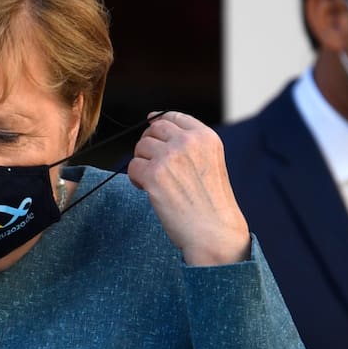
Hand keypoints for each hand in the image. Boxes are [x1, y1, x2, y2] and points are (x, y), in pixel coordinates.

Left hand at [126, 111, 250, 265]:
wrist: (215, 233)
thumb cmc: (212, 204)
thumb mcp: (211, 163)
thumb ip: (190, 145)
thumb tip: (154, 124)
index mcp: (206, 137)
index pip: (174, 116)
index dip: (158, 121)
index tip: (152, 127)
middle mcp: (188, 142)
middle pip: (153, 129)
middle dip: (148, 144)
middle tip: (152, 164)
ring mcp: (170, 156)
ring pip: (140, 147)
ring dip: (142, 163)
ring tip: (153, 181)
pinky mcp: (154, 174)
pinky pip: (132, 166)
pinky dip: (135, 179)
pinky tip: (146, 190)